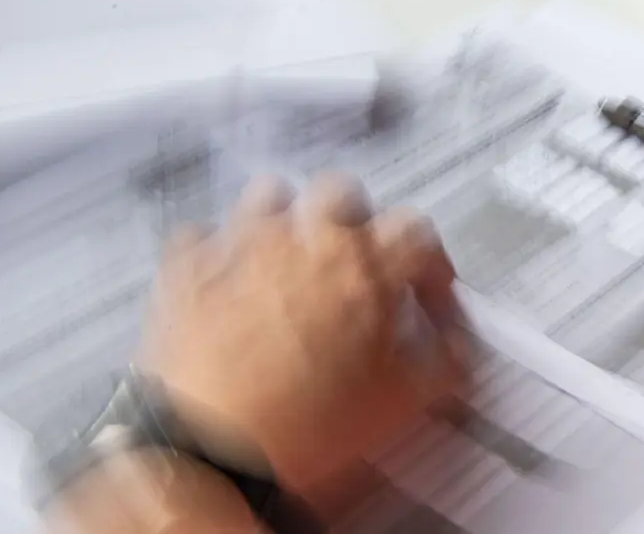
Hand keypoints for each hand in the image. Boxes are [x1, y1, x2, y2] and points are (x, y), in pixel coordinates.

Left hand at [139, 173, 469, 495]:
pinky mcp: (187, 267)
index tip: (425, 295)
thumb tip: (456, 345)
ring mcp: (243, 245)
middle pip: (345, 194)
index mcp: (368, 265)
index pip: (418, 232)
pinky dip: (217, 249)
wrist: (212, 449)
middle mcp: (307, 239)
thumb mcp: (402, 403)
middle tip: (358, 264)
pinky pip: (201, 234)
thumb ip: (444, 362)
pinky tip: (226, 276)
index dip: (429, 264)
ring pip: (271, 194)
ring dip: (287, 218)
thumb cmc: (308, 428)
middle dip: (358, 223)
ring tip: (291, 255)